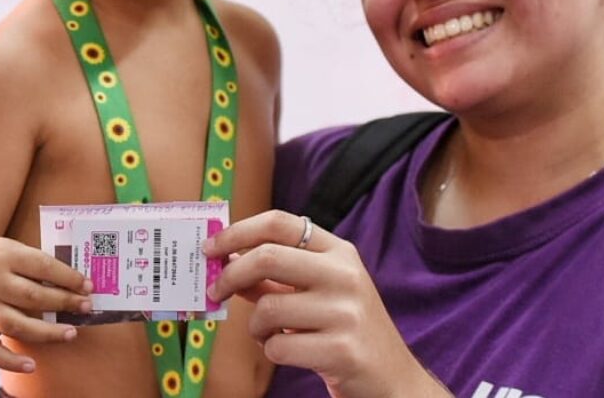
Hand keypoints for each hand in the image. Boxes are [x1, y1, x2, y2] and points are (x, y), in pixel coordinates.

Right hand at [0, 237, 92, 372]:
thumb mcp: (6, 250)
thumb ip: (33, 264)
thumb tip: (73, 284)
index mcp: (3, 255)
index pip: (43, 267)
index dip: (68, 278)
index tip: (88, 286)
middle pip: (33, 297)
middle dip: (64, 303)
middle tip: (86, 308)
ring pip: (18, 326)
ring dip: (48, 333)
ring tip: (71, 333)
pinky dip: (11, 361)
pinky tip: (32, 365)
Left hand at [204, 211, 449, 397]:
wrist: (392, 379)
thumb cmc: (345, 330)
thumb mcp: (318, 292)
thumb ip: (276, 277)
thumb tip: (225, 261)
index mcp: (339, 252)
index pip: (280, 223)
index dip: (238, 231)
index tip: (210, 247)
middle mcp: (345, 275)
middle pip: (268, 257)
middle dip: (230, 274)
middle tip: (215, 290)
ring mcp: (346, 312)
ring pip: (268, 308)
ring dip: (255, 326)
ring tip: (268, 334)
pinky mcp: (342, 350)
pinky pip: (278, 346)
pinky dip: (272, 351)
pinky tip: (289, 351)